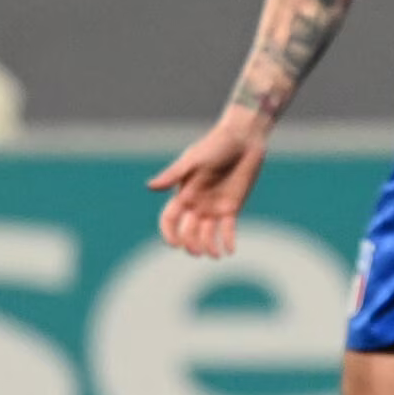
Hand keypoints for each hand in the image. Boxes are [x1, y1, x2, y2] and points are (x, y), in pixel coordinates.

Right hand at [148, 112, 267, 258]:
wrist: (243, 139)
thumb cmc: (215, 145)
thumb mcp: (193, 160)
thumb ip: (173, 175)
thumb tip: (150, 187)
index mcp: (182, 194)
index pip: (169, 219)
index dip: (169, 233)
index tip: (174, 244)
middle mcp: (196, 204)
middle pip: (187, 232)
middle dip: (191, 244)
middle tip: (198, 252)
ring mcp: (213, 207)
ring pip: (206, 235)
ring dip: (208, 247)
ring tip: (216, 255)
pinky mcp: (231, 208)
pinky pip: (227, 229)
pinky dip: (227, 241)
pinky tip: (230, 250)